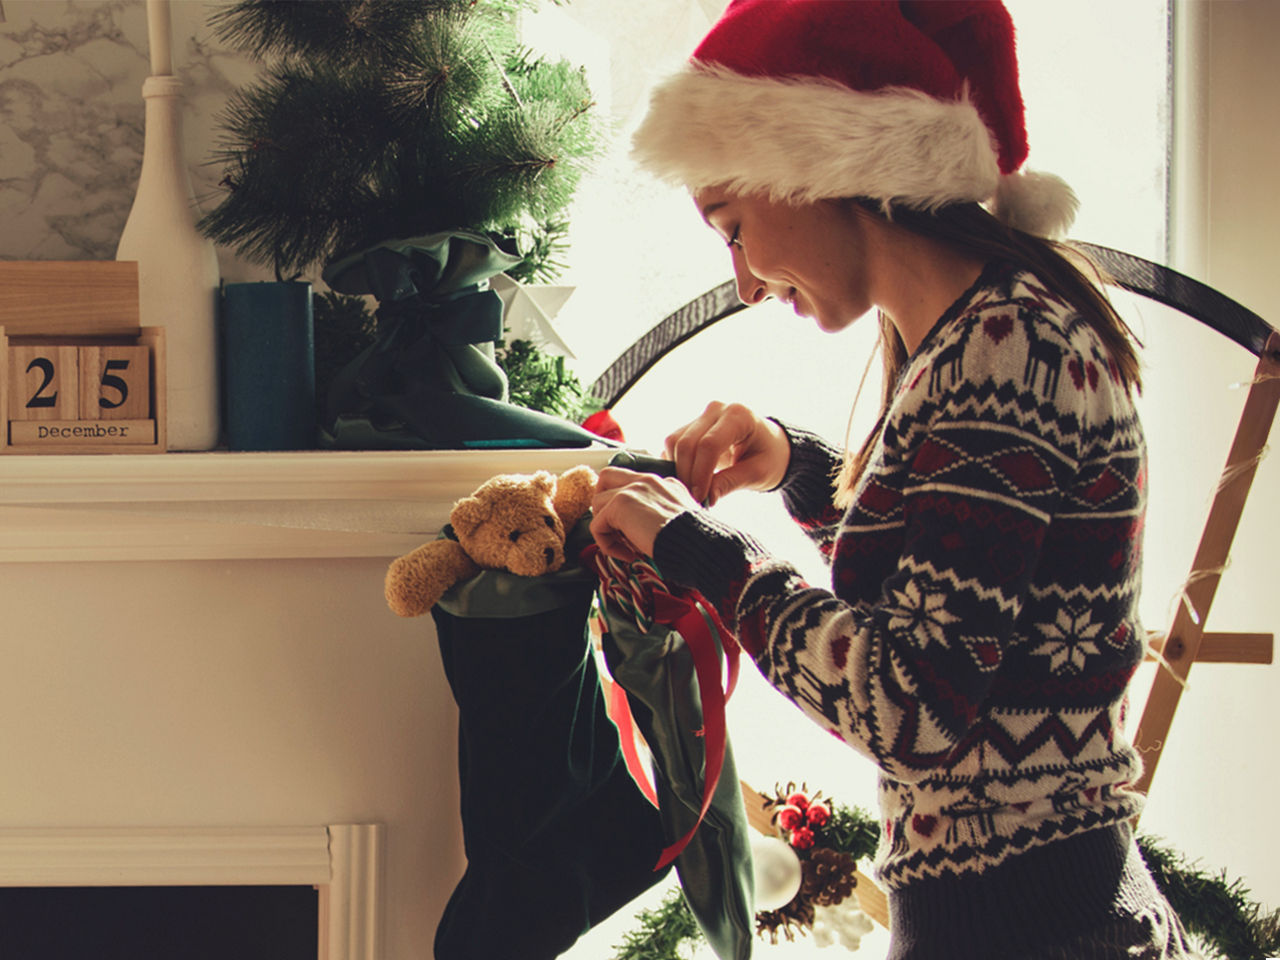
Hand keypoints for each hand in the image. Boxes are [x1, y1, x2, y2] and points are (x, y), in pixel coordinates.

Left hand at [590, 467, 700, 561]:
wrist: (699, 542)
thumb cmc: (695, 538)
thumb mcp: (682, 516)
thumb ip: (664, 511)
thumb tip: (650, 526)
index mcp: (660, 482)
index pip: (628, 481)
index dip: (622, 503)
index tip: (631, 528)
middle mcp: (645, 480)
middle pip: (606, 479)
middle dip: (603, 504)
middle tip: (616, 529)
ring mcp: (631, 490)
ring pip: (597, 503)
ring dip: (606, 528)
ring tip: (625, 546)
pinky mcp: (620, 504)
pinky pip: (597, 525)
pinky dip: (607, 545)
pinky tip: (627, 554)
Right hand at [664, 402, 789, 505]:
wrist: (770, 445)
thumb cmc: (769, 457)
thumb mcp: (757, 473)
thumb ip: (730, 483)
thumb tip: (706, 498)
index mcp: (739, 416)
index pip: (709, 445)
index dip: (700, 473)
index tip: (699, 498)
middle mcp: (717, 409)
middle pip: (687, 443)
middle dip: (686, 474)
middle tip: (693, 500)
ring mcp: (702, 416)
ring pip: (674, 442)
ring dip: (678, 470)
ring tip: (692, 491)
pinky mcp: (691, 426)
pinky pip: (672, 445)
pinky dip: (675, 464)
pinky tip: (688, 480)